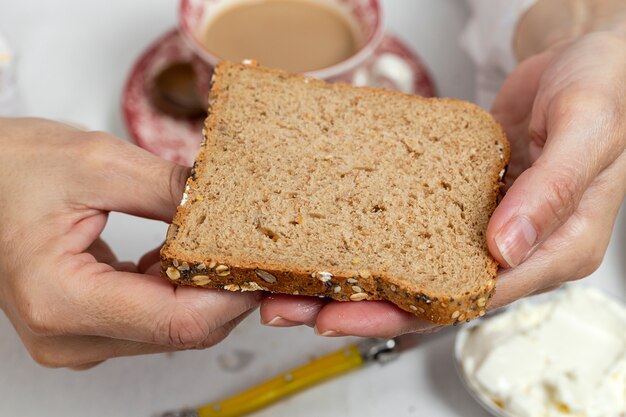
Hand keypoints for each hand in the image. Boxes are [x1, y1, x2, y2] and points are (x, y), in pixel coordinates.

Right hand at [0, 118, 259, 368]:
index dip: (233, 293)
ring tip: (219, 241)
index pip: (180, 321)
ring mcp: (76, 338)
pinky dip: (178, 288)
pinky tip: (181, 253)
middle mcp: (67, 336)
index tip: (264, 260)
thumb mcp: (98, 163)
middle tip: (254, 245)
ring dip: (204, 288)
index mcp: (61, 300)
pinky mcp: (86, 328)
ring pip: (173, 327)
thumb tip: (230, 207)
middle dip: (226, 289)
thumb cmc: (9, 168)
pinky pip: (154, 318)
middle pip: (182, 330)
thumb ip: (171, 189)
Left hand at [259, 31, 625, 336]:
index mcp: (556, 250)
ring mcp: (490, 230)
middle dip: (360, 306)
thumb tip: (504, 249)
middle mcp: (519, 251)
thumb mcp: (587, 130)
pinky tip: (332, 237)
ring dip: (358, 277)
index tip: (341, 315)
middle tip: (292, 305)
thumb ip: (551, 189)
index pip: (469, 298)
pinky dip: (376, 239)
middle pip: (431, 295)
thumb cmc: (603, 89)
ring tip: (293, 282)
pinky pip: (417, 231)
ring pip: (417, 268)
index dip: (402, 312)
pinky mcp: (467, 206)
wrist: (586, 60)